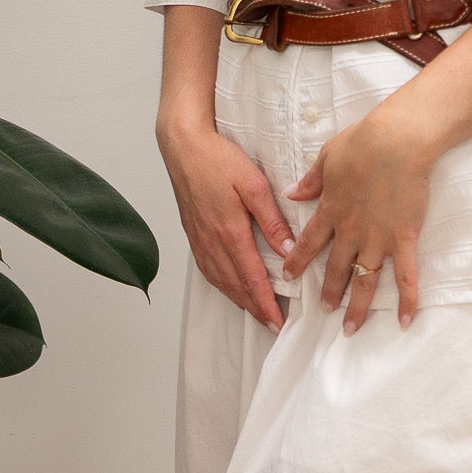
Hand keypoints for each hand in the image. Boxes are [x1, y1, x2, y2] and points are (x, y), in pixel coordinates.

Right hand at [158, 121, 293, 329]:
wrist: (183, 147)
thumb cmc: (217, 159)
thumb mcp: (253, 184)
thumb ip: (272, 220)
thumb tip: (289, 250)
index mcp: (229, 232)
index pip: (252, 278)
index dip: (266, 303)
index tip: (278, 321)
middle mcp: (212, 242)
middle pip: (236, 287)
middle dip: (255, 309)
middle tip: (272, 325)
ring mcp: (200, 241)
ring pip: (221, 281)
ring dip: (239, 301)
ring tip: (256, 313)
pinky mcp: (193, 235)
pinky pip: (208, 270)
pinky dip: (222, 286)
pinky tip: (230, 288)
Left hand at [281, 105, 435, 331]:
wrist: (397, 141)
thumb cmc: (363, 142)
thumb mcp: (327, 157)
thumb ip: (310, 181)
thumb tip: (289, 193)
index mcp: (330, 211)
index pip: (308, 243)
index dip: (297, 262)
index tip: (287, 277)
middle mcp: (351, 231)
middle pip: (336, 269)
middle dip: (329, 292)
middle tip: (324, 311)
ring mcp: (378, 238)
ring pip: (364, 280)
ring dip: (357, 306)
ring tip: (350, 328)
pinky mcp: (404, 238)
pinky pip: (406, 275)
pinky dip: (407, 300)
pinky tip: (405, 321)